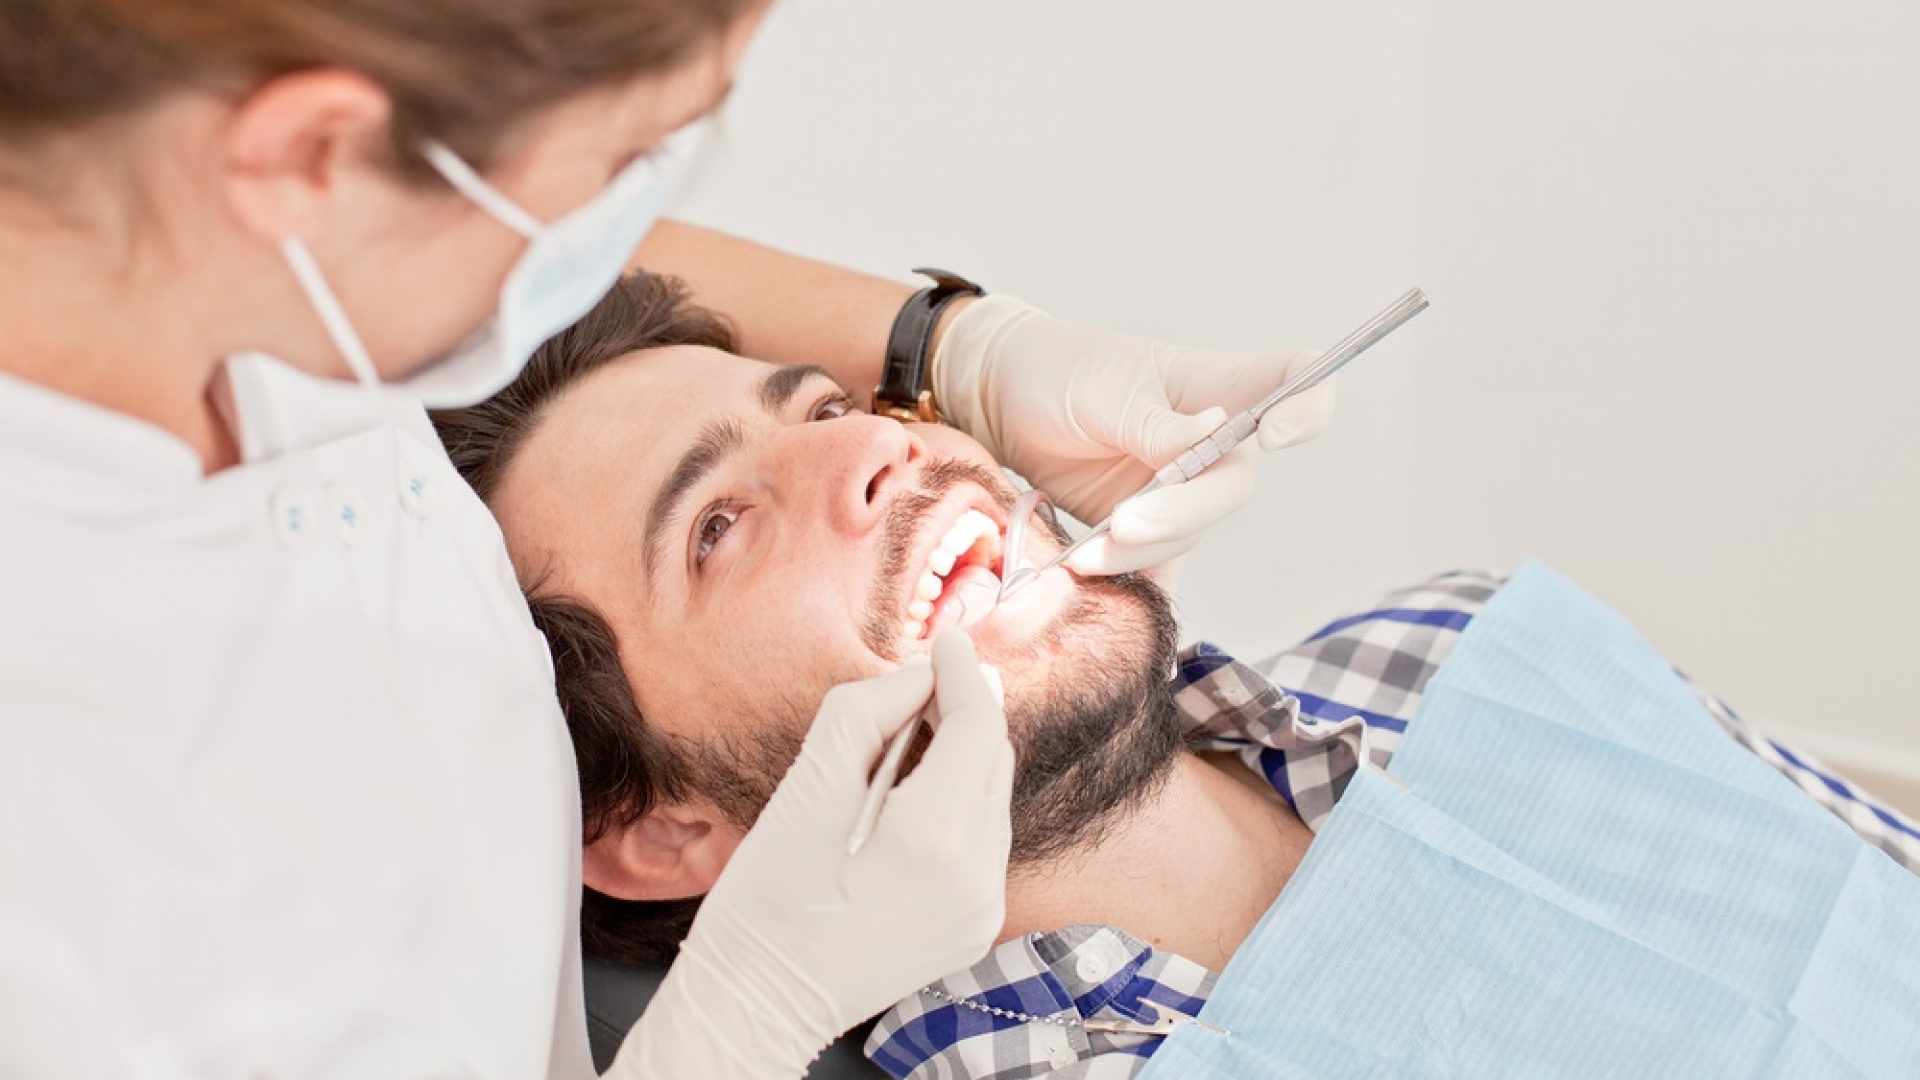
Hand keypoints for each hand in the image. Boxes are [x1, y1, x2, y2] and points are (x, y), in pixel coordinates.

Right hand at [607, 631, 1013, 1078]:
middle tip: (929, 678)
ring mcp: (981, 908)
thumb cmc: (767, 896)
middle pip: (994, 761)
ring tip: (915, 736)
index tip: (947, 640)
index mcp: (934, 834)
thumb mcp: (807, 785)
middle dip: (965, 712)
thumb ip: (868, 713)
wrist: (759, 1000)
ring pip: (991, 801)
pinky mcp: (973, 929)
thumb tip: (917, 678)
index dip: (963, 673)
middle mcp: (975, 874)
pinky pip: (982, 845)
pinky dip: (959, 809)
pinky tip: (914, 801)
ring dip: (962, 760)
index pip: (978, 726)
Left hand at [934, 296, 1333, 574]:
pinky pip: (1156, 564)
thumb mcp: (1105, 390)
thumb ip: (1156, 423)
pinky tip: (1111, 603)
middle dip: (1182, 511)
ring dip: (1141, 548)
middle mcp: (1211, 439)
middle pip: (1234, 484)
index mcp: (1214, 384)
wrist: (1000, 400)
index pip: (1294, 377)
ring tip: (1084, 552)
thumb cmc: (1059, 371)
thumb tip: (1211, 432)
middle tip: (1123, 522)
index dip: (1308, 405)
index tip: (1275, 431)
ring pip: (1189, 532)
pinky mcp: (1146, 526)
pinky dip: (1135, 583)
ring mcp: (1180, 486)